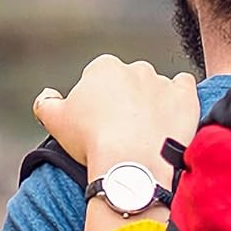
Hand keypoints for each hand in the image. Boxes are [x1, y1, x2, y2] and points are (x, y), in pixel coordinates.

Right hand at [34, 55, 199, 183]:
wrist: (131, 163)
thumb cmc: (92, 141)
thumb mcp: (54, 121)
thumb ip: (45, 102)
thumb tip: (47, 96)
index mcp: (103, 68)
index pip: (98, 79)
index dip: (97, 102)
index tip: (97, 123)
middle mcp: (134, 68)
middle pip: (128, 82)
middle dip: (125, 100)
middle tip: (120, 131)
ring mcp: (162, 82)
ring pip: (155, 87)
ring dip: (150, 104)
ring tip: (144, 134)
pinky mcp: (185, 97)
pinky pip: (183, 89)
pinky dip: (177, 101)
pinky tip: (168, 120)